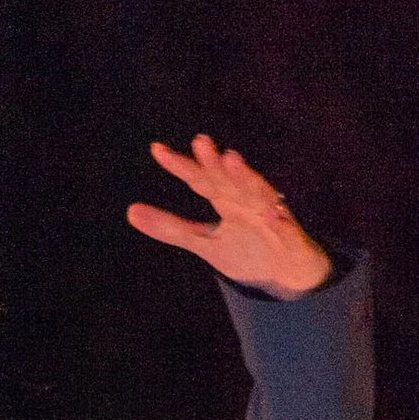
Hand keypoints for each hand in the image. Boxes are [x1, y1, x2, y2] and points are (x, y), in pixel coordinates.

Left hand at [126, 137, 328, 297]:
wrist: (287, 277)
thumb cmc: (247, 253)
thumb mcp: (203, 242)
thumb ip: (170, 227)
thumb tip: (130, 211)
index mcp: (224, 199)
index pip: (199, 178)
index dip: (180, 165)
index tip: (157, 150)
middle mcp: (245, 199)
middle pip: (226, 178)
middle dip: (213, 162)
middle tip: (199, 142)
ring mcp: (267, 212)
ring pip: (254, 189)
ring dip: (243, 176)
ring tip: (230, 159)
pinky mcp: (288, 230)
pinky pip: (280, 218)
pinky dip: (274, 210)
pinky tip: (270, 208)